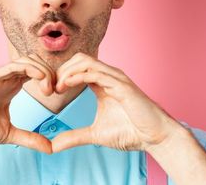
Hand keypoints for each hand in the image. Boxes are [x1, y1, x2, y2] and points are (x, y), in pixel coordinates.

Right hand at [0, 54, 56, 152]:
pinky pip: (13, 65)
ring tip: (48, 90)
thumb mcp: (9, 134)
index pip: (36, 72)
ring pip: (27, 60)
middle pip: (35, 62)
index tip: (58, 95)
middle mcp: (6, 79)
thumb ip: (29, 138)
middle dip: (51, 73)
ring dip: (43, 71)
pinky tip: (40, 80)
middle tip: (56, 92)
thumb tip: (50, 148)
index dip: (51, 79)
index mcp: (11, 87)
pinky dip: (30, 68)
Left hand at [51, 52, 180, 151]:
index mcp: (103, 83)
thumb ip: (74, 137)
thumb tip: (53, 146)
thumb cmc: (131, 132)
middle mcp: (109, 76)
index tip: (50, 91)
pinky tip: (68, 85)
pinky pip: (96, 73)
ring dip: (67, 71)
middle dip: (61, 70)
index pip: (77, 67)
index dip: (61, 75)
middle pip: (79, 59)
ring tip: (57, 87)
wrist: (155, 138)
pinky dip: (79, 76)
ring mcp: (116, 79)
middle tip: (50, 88)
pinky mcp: (122, 86)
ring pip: (86, 61)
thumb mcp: (95, 135)